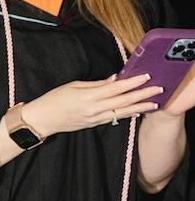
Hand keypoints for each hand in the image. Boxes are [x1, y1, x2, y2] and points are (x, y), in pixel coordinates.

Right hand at [20, 73, 162, 136]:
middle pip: (123, 101)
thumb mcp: (73, 85)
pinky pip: (114, 119)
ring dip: (140, 107)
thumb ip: (95, 84)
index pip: (115, 88)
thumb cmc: (53, 99)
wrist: (42, 120)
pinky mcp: (94, 124)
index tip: (145, 76)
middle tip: (158, 89)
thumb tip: (115, 79)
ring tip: (154, 103)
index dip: (132, 82)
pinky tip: (137, 111)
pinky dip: (127, 114)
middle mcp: (93, 109)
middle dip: (142, 95)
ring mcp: (94, 118)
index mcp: (87, 96)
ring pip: (122, 112)